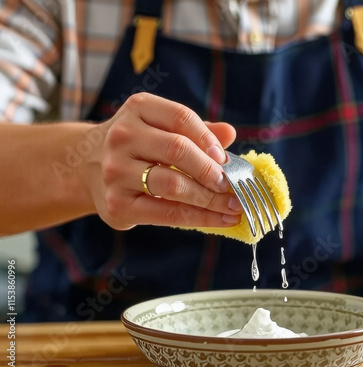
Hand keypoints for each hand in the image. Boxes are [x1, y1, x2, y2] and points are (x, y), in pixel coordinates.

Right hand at [81, 93, 241, 229]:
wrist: (86, 165)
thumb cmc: (137, 145)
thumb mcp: (160, 126)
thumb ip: (196, 130)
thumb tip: (230, 134)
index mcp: (138, 109)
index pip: (181, 117)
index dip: (208, 138)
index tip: (226, 158)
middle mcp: (123, 137)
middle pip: (178, 150)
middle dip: (212, 171)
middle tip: (235, 186)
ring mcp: (116, 171)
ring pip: (174, 185)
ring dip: (211, 198)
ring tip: (234, 206)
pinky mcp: (117, 203)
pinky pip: (167, 213)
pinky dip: (199, 218)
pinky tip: (220, 219)